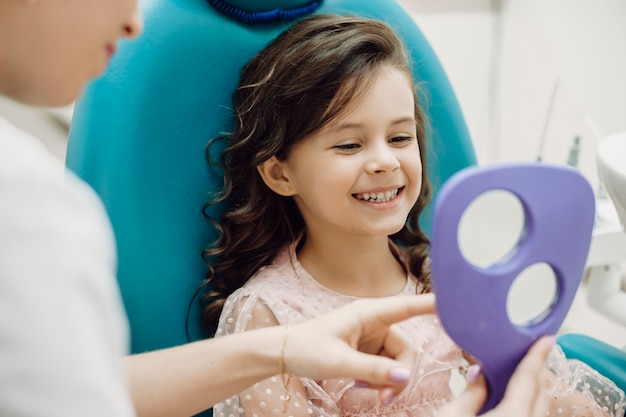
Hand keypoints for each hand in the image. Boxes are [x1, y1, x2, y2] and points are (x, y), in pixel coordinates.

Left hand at [284, 294, 434, 403]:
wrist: (284, 353)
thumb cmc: (307, 348)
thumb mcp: (339, 362)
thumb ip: (373, 370)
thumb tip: (405, 378)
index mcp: (368, 313)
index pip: (407, 306)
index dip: (432, 305)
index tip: (456, 304)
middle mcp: (375, 322)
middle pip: (406, 349)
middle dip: (400, 375)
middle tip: (385, 398)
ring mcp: (372, 337)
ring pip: (398, 362)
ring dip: (390, 382)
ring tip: (372, 396)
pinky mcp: (368, 350)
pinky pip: (386, 367)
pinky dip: (381, 381)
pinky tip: (365, 388)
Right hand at [438, 335, 553, 416]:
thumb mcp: (451, 415)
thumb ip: (470, 393)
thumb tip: (478, 375)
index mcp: (513, 415)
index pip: (528, 379)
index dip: (537, 356)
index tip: (547, 339)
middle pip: (540, 394)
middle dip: (533, 375)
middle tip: (521, 359)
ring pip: (539, 410)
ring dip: (529, 394)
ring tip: (511, 381)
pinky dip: (524, 407)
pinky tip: (506, 403)